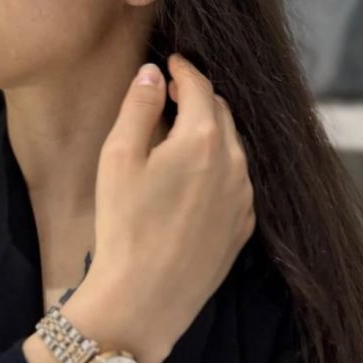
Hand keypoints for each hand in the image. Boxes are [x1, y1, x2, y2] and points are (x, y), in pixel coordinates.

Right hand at [84, 53, 255, 356]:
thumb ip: (139, 106)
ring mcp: (244, 198)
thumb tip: (153, 71)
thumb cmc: (123, 226)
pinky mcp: (243, 227)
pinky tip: (193, 177)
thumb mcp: (119, 157)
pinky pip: (236, 181)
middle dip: (198, 96)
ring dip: (210, 131)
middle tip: (171, 92)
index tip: (170, 61)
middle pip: (220, 112)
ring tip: (179, 133)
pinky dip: (218, 165)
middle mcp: (235, 164)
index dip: (183, 68)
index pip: (199, 85)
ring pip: (232, 146)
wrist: (143, 301)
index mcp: (203, 139)